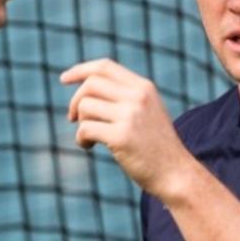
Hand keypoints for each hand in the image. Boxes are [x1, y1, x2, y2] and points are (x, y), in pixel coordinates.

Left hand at [60, 58, 192, 198]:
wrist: (176, 174)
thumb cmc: (156, 145)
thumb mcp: (147, 111)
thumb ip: (126, 96)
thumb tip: (87, 88)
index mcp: (144, 88)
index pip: (105, 67)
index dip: (81, 70)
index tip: (64, 79)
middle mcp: (138, 97)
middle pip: (91, 84)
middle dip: (75, 101)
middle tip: (73, 119)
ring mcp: (130, 116)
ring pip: (85, 106)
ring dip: (80, 123)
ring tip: (89, 138)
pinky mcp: (121, 137)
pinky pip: (85, 128)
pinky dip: (81, 138)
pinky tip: (89, 146)